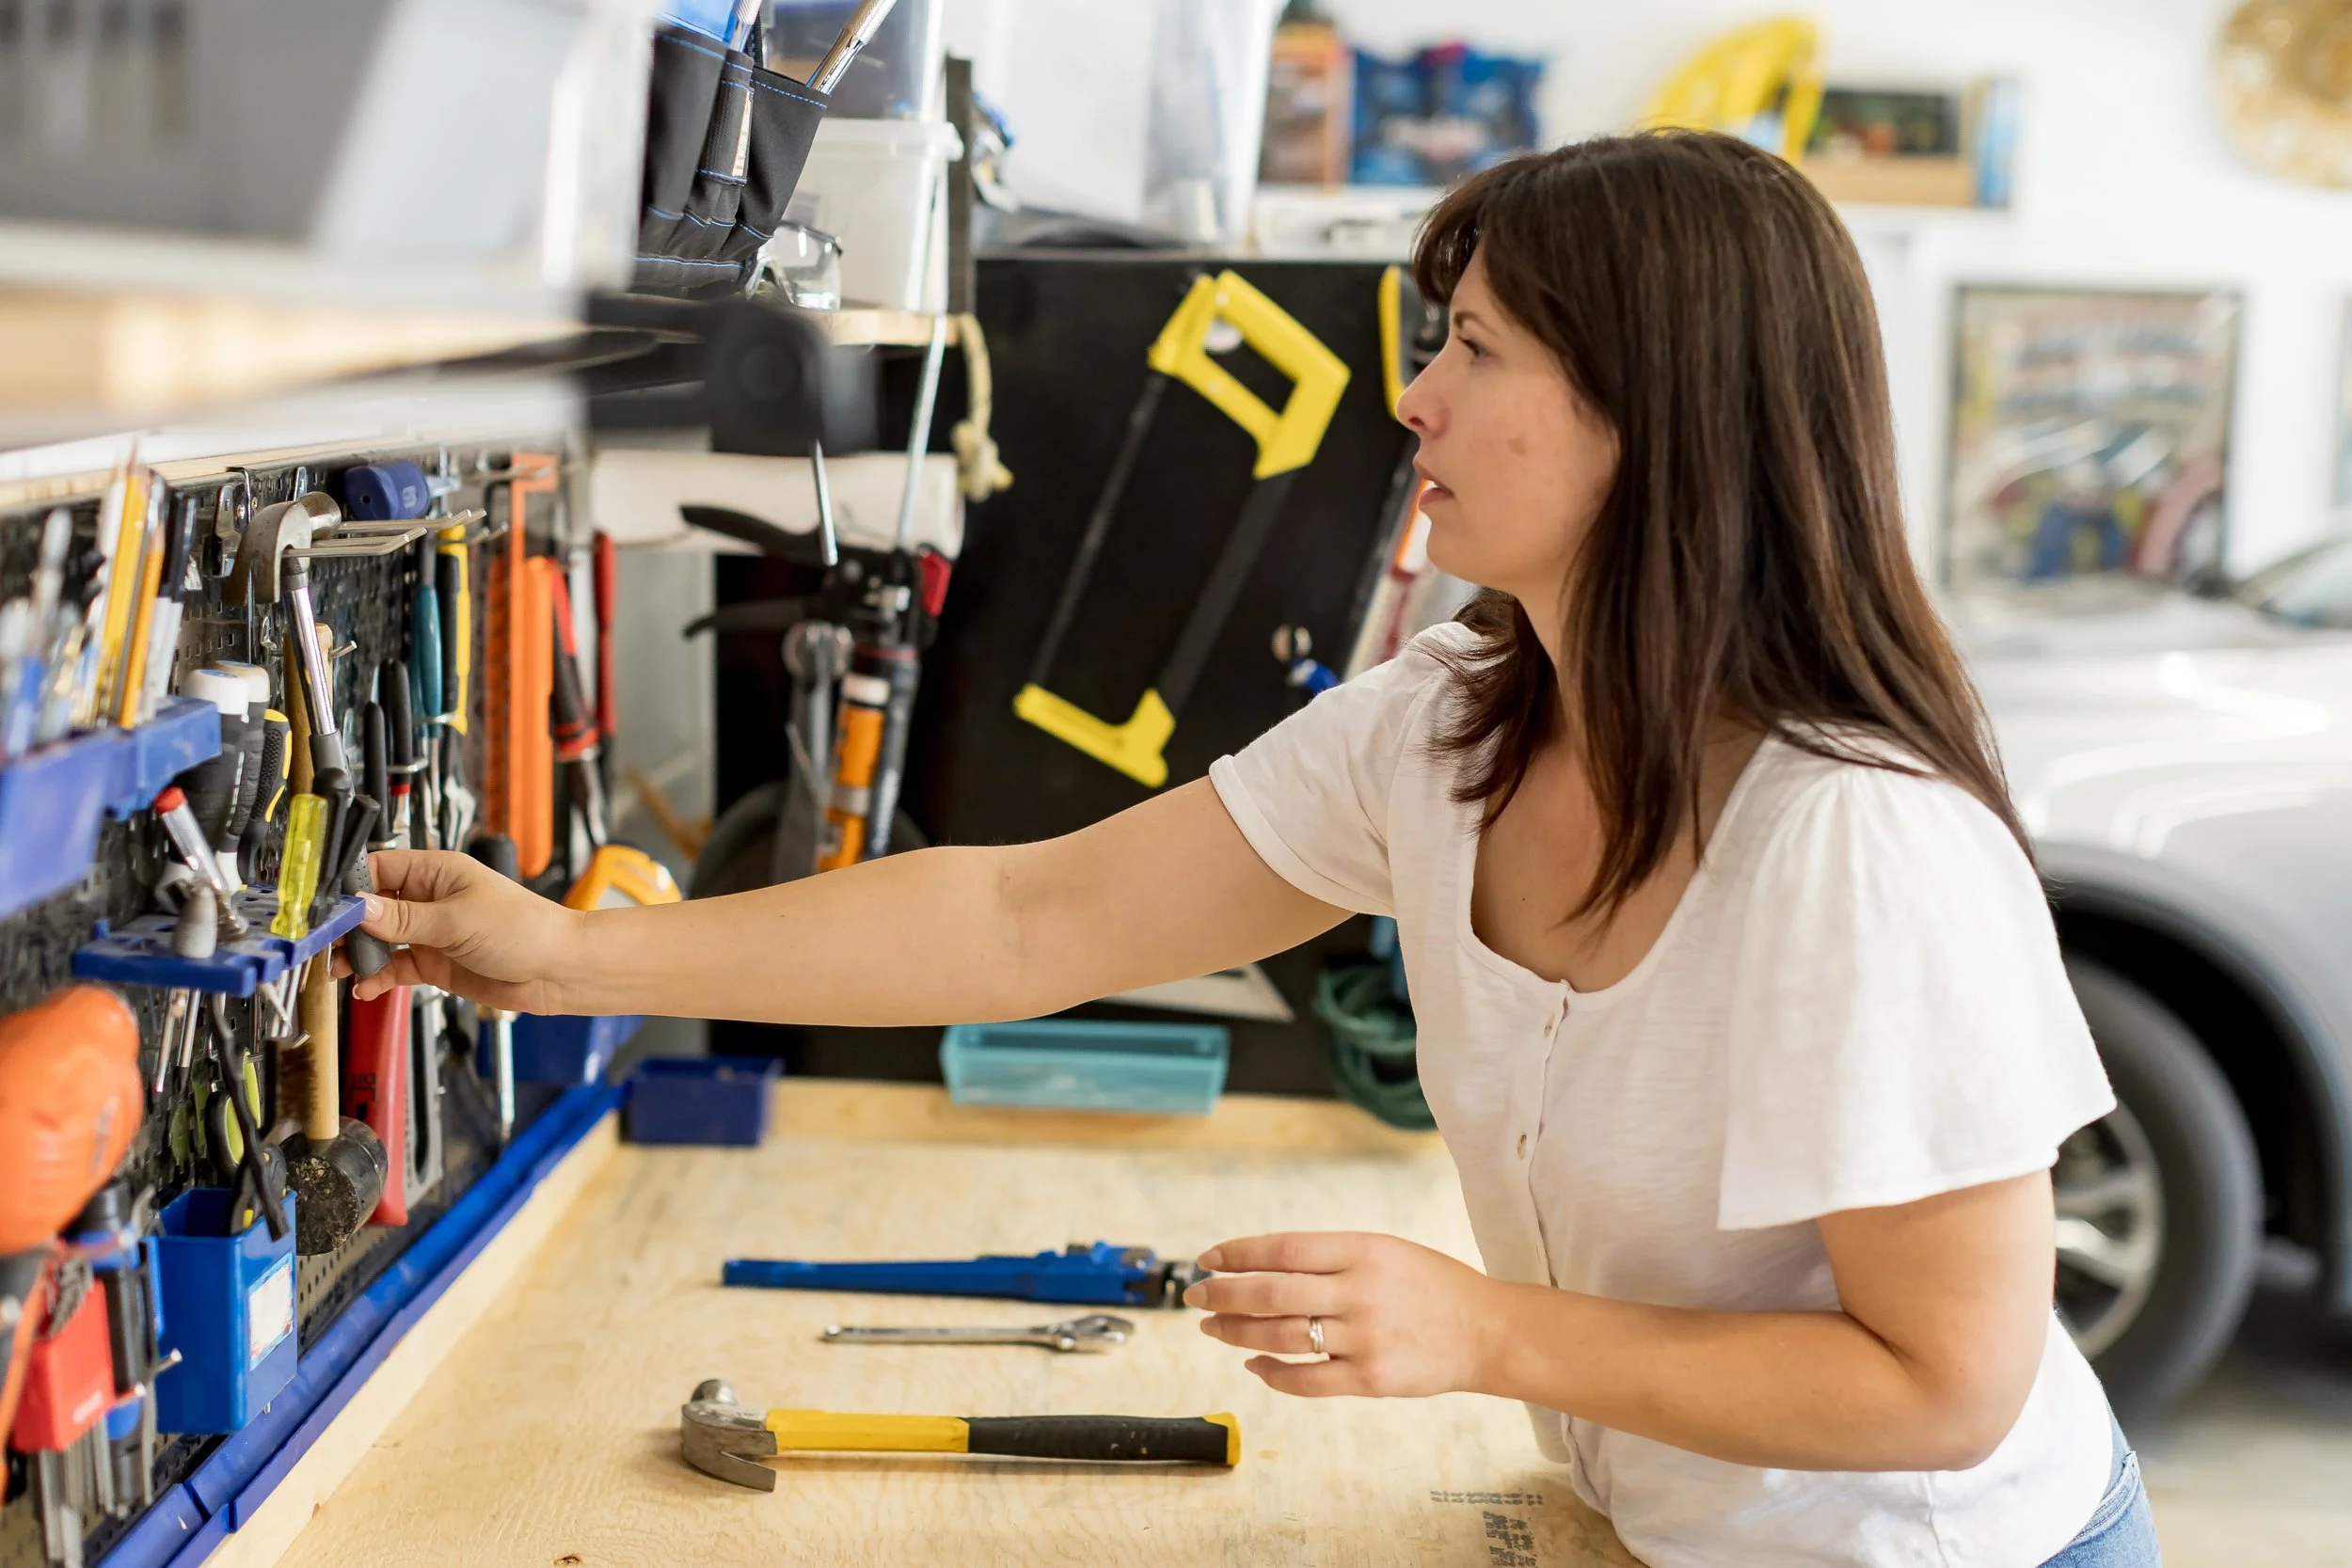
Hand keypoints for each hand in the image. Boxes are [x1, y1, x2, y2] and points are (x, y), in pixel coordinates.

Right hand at [338, 849, 582, 1013]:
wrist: (557, 970)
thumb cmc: (524, 929)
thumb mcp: (456, 920)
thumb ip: (404, 918)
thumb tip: (359, 908)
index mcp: (437, 872)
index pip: (378, 868)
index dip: (350, 886)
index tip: (326, 908)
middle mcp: (430, 899)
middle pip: (372, 906)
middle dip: (348, 925)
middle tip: (327, 944)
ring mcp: (430, 932)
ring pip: (379, 939)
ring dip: (358, 954)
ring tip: (340, 969)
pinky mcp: (435, 963)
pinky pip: (395, 967)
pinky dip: (378, 977)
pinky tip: (366, 988)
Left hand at [1184, 1232, 1500, 1397]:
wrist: (1486, 1330)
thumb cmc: (1431, 1285)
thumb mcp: (1384, 1250)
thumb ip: (1330, 1257)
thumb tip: (1263, 1266)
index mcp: (1362, 1250)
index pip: (1283, 1249)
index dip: (1238, 1254)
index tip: (1208, 1258)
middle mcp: (1360, 1291)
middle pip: (1271, 1293)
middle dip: (1223, 1294)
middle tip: (1194, 1295)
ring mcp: (1365, 1337)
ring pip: (1281, 1336)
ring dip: (1237, 1331)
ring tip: (1213, 1327)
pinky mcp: (1371, 1378)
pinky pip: (1306, 1380)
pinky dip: (1271, 1372)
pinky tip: (1252, 1362)